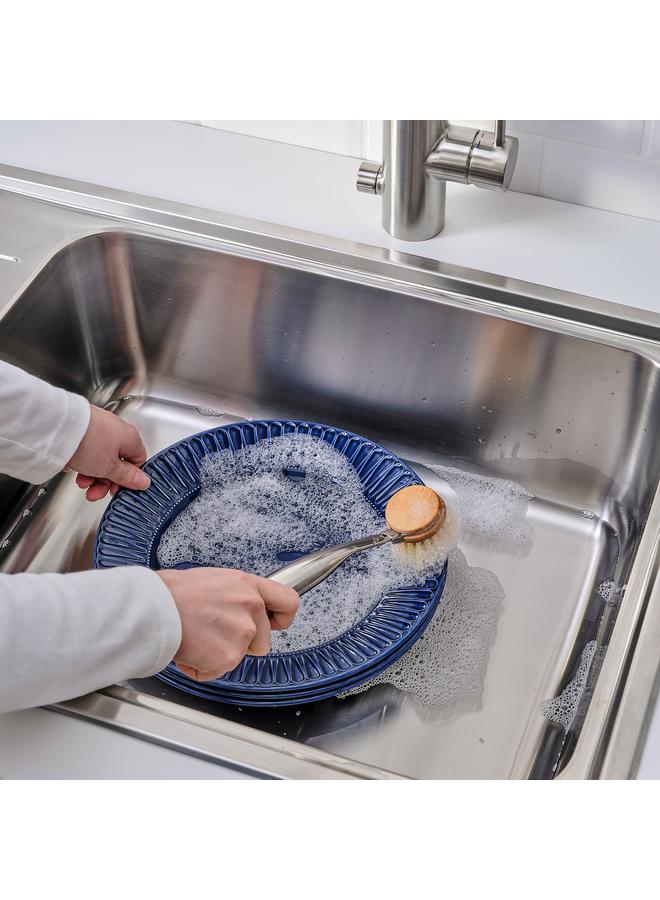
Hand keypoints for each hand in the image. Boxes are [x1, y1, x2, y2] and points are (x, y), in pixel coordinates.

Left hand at [67, 405, 150, 500]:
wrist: (58, 426)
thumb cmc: (87, 442)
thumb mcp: (109, 468)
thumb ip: (127, 477)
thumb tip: (143, 482)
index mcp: (130, 437)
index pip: (138, 461)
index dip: (129, 479)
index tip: (118, 489)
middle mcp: (116, 430)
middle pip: (117, 462)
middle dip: (105, 481)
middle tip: (95, 492)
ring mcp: (99, 428)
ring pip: (101, 458)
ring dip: (92, 475)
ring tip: (81, 483)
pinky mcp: (82, 428)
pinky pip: (87, 450)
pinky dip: (83, 462)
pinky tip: (74, 468)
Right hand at [157, 568, 299, 680]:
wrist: (155, 607)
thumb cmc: (175, 592)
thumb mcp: (216, 581)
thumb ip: (237, 596)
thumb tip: (240, 607)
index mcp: (249, 587)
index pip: (289, 602)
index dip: (283, 618)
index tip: (275, 623)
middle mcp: (251, 609)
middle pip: (263, 640)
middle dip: (241, 643)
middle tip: (213, 631)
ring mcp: (242, 634)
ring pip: (240, 657)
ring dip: (221, 654)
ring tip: (198, 636)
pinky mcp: (228, 657)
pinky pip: (217, 671)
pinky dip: (202, 666)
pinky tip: (190, 648)